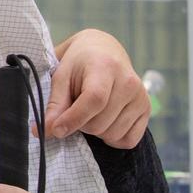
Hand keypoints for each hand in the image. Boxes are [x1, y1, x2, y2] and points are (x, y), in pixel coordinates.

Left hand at [47, 29, 148, 147]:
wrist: (104, 51)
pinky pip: (128, 140)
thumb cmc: (79, 64)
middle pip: (100, 123)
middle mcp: (129, 82)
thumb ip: (55, 104)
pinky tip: (105, 121)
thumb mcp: (61, 76)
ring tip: (91, 111)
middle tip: (76, 108)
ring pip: (113, 134)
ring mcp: (141, 97)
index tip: (57, 129)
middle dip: (81, 124)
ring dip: (95, 131)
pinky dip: (112, 138)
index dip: (74, 119)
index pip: (94, 100)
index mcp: (105, 67)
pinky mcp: (147, 110)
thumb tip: (44, 130)